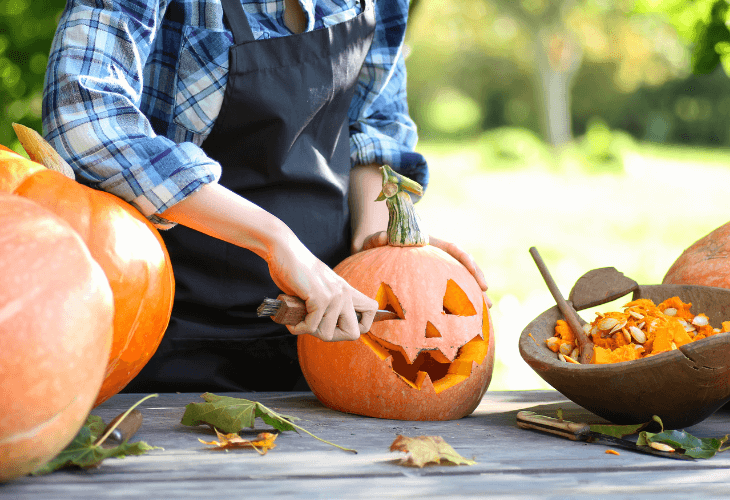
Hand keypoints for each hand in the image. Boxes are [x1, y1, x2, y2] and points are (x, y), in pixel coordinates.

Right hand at [267, 231, 378, 340]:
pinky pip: (311, 327)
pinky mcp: (320, 297)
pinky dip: (297, 328)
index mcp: (347, 290)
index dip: (357, 325)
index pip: (372, 311)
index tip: (336, 324)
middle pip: (353, 334)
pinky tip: (291, 320)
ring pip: (327, 334)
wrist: (284, 250)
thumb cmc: (297, 271)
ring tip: (298, 318)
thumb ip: (329, 305)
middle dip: (332, 336)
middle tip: (314, 327)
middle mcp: (345, 293)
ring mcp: (334, 295)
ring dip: (309, 331)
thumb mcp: (320, 288)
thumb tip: (328, 331)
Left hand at [361, 232, 491, 306]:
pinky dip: (458, 304)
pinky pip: (449, 292)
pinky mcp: (432, 282)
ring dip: (473, 295)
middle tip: (486, 298)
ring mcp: (436, 269)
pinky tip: (466, 320)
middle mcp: (437, 256)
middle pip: (462, 266)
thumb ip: (377, 239)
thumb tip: (383, 238)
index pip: (451, 248)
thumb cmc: (376, 245)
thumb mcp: (375, 240)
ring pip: (460, 280)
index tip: (472, 269)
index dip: (464, 258)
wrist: (375, 251)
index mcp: (428, 244)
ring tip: (485, 311)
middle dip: (476, 280)